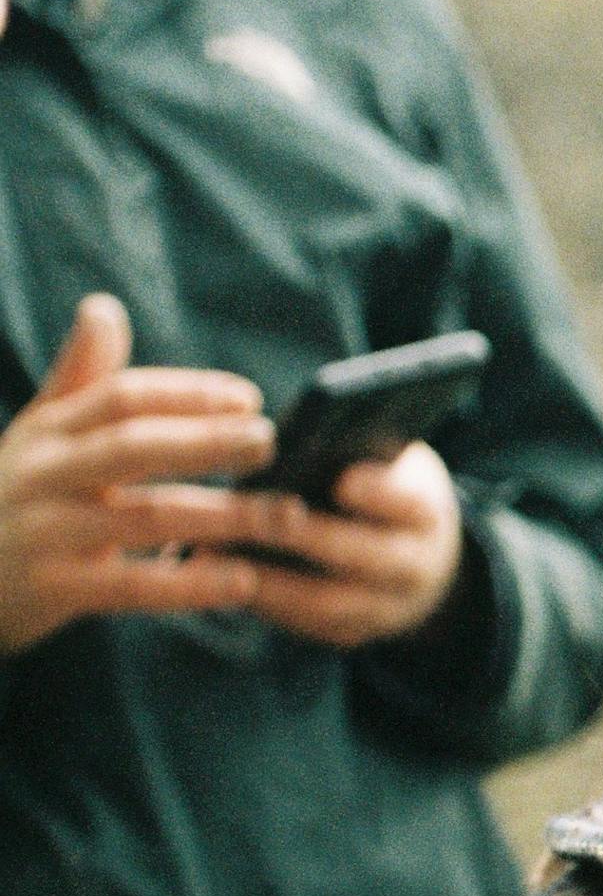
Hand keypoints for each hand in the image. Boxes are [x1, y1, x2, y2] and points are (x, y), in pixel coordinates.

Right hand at [0, 294, 277, 656]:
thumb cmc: (18, 497)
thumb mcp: (40, 435)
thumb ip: (80, 379)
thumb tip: (104, 307)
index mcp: (49, 431)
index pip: (121, 397)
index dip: (186, 393)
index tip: (248, 399)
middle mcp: (45, 474)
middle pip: (132, 446)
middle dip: (206, 441)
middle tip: (271, 441)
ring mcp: (47, 532)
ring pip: (143, 517)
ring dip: (220, 516)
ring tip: (283, 515)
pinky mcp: (54, 589)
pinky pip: (132, 586)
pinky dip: (189, 585)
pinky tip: (243, 580)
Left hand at [235, 440, 464, 649]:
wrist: (421, 556)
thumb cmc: (385, 489)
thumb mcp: (388, 465)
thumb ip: (355, 454)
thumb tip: (290, 440)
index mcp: (425, 515)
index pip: (410, 505)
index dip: (380, 495)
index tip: (343, 481)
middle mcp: (414, 567)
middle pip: (365, 558)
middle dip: (305, 538)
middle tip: (250, 519)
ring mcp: (387, 608)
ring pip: (330, 604)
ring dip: (270, 583)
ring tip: (213, 558)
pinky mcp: (354, 632)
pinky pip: (307, 625)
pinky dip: (262, 605)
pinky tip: (216, 582)